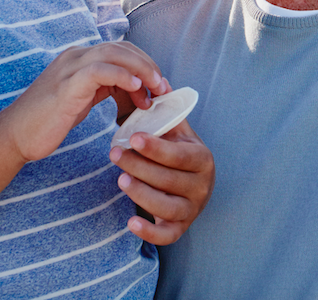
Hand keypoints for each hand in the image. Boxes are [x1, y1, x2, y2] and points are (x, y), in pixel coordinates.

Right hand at [2, 41, 169, 162]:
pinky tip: (137, 89)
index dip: (144, 65)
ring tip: (156, 90)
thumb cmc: (48, 121)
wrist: (15, 135)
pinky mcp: (68, 84)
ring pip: (115, 55)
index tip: (159, 87)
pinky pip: (101, 70)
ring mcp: (70, 67)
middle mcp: (75, 56)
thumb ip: (103, 89)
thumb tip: (133, 91)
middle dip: (148, 66)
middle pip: (122, 49)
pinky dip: (123, 77)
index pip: (121, 50)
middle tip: (164, 89)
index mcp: (79, 58)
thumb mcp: (81, 99)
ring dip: (142, 70)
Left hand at [110, 119, 214, 244]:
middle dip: (140, 167)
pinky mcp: (179, 229)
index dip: (156, 148)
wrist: (188, 182)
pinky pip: (166, 237)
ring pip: (167, 207)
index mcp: (202, 158)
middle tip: (114, 154)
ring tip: (120, 180)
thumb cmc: (175, 151)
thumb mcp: (174, 130)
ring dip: (141, 194)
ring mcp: (192, 210)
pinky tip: (131, 222)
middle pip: (169, 180)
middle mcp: (202, 186)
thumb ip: (166, 108)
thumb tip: (158, 80)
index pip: (179, 155)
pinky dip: (149, 233)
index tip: (133, 137)